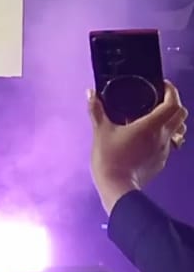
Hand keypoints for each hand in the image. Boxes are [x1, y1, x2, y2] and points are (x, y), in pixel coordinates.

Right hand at [90, 82, 186, 213]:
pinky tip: (148, 137)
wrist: (117, 186)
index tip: (163, 84)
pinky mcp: (162, 161)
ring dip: (173, 120)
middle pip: (181, 115)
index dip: (171, 91)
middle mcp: (163, 136)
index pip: (172, 104)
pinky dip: (164, 136)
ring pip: (179, 130)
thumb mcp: (100, 131)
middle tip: (159, 99)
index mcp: (151, 126)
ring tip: (156, 117)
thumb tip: (90, 92)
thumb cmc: (109, 157)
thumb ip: (96, 110)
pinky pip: (170, 144)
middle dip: (174, 103)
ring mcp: (165, 150)